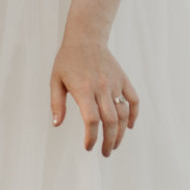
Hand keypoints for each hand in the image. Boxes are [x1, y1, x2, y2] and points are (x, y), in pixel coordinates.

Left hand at [51, 25, 138, 156]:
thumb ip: (56, 104)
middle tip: (106, 152)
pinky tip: (129, 126)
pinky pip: (133, 100)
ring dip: (121, 133)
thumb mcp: (55, 81)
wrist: (86, 38)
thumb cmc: (68, 60)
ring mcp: (114, 84)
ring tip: (115, 144)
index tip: (88, 146)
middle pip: (110, 121)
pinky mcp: (123, 80)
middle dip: (109, 142)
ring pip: (123, 114)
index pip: (91, 120)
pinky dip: (134, 115)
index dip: (91, 137)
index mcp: (84, 90)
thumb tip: (57, 124)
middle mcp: (101, 88)